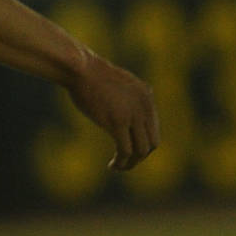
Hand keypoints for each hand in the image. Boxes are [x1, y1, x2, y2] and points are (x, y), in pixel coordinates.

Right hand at [65, 50, 159, 170]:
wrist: (82, 69)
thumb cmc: (94, 75)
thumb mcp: (120, 82)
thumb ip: (132, 95)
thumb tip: (140, 103)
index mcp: (147, 96)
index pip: (153, 129)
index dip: (142, 144)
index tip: (129, 150)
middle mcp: (145, 106)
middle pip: (152, 143)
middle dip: (139, 157)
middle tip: (125, 161)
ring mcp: (132, 114)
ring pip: (141, 151)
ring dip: (131, 163)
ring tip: (118, 167)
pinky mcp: (117, 122)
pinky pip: (126, 150)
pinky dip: (121, 162)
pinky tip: (112, 165)